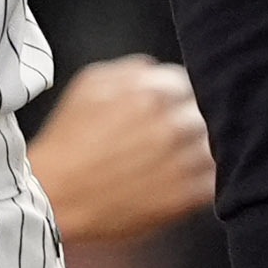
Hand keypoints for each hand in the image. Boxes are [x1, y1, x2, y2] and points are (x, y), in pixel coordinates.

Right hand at [30, 55, 214, 242]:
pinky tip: (179, 181)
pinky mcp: (185, 197)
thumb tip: (156, 70)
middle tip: (168, 138)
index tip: (167, 110)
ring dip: (198, 150)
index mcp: (152, 93)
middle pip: (204, 113)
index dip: (176, 97)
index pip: (188, 83)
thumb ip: (130, 69)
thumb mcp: (89, 85)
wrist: (53, 197)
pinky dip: (202, 179)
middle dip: (188, 122)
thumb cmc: (67, 142)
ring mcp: (182, 162)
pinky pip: (214, 180)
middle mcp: (172, 125)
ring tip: (173, 161)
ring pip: (214, 146)